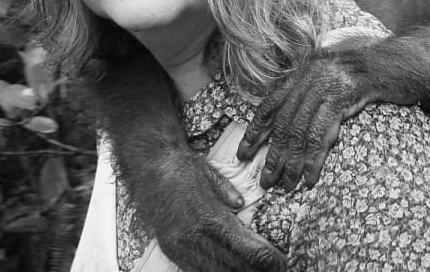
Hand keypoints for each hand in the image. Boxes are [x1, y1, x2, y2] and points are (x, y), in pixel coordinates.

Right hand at [149, 146, 286, 271]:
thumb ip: (227, 192)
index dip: (267, 259)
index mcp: (209, 218)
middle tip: (276, 270)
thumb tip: (241, 205)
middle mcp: (194, 237)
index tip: (281, 262)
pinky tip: (229, 270)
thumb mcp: (210, 174)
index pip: (246, 248)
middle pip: (234, 266)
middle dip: (258, 270)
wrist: (147, 168)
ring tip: (256, 271)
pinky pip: (196, 270)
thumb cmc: (181, 168)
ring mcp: (180, 247)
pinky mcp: (171, 250)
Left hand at [237, 45, 384, 191]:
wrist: (402, 64)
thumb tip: (291, 129)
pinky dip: (314, 160)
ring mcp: (327, 84)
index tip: (244, 153)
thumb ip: (312, 96)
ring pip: (301, 131)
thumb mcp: (334, 82)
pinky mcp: (345, 95)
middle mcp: (310, 75)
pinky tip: (310, 178)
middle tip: (266, 180)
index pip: (270, 104)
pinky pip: (322, 134)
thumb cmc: (369, 78)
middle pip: (285, 122)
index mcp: (302, 72)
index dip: (256, 130)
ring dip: (292, 163)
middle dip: (274, 155)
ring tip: (287, 185)